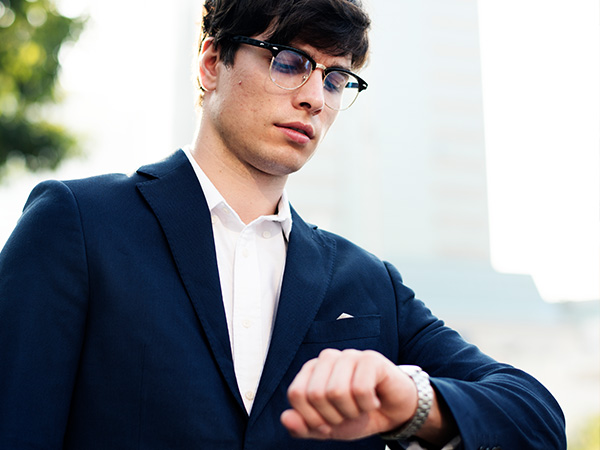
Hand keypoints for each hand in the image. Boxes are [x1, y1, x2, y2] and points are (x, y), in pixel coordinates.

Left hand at [280, 349, 417, 440]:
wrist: (392, 413)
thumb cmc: (358, 414)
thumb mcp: (327, 428)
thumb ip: (302, 427)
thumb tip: (285, 418)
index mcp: (311, 371)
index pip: (296, 394)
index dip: (311, 418)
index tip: (328, 423)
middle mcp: (327, 358)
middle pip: (316, 394)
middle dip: (334, 416)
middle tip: (349, 414)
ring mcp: (349, 355)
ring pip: (337, 391)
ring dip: (352, 412)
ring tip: (361, 407)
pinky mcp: (370, 359)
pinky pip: (361, 389)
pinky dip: (368, 405)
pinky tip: (374, 401)